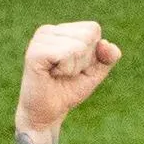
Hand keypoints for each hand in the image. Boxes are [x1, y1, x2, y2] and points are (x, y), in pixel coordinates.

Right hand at [17, 21, 121, 135]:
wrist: (47, 114)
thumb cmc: (68, 91)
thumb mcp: (94, 73)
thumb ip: (108, 57)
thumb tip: (105, 43)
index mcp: (61, 30)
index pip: (93, 29)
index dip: (92, 54)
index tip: (75, 67)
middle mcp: (49, 30)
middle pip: (87, 36)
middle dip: (83, 61)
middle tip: (65, 73)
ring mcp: (40, 39)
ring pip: (78, 46)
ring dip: (73, 67)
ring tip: (57, 74)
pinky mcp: (34, 52)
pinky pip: (66, 54)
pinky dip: (65, 70)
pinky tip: (52, 75)